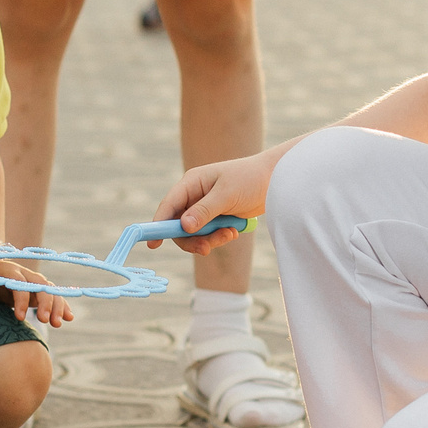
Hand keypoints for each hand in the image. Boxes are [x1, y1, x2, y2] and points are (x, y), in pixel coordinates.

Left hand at [0, 262, 74, 329]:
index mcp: (8, 270)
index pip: (20, 284)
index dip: (21, 300)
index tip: (19, 318)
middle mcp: (24, 274)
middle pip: (41, 285)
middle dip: (46, 303)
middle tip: (45, 321)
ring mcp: (33, 281)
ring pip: (51, 290)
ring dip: (57, 306)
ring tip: (58, 323)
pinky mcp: (37, 290)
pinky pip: (54, 296)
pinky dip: (63, 305)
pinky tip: (69, 318)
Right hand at [156, 156, 270, 254]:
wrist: (275, 181)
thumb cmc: (249, 179)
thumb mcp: (226, 194)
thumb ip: (204, 211)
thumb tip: (183, 227)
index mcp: (191, 183)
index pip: (168, 205)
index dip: (158, 224)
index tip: (153, 244)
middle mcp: (194, 196)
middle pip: (179, 225)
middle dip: (192, 239)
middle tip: (206, 249)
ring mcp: (205, 208)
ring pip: (195, 233)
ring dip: (210, 239)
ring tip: (230, 235)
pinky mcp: (216, 218)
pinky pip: (208, 235)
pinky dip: (219, 237)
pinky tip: (234, 232)